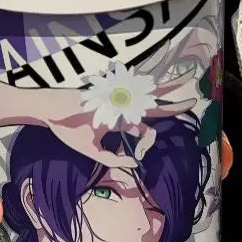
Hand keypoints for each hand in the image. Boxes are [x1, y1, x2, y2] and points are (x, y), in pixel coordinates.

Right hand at [47, 71, 195, 165]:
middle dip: (172, 105)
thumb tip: (134, 162)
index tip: (139, 154)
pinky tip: (159, 80)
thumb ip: (111, 159)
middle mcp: (122, 107)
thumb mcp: (92, 151)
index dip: (146, 142)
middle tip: (192, 102)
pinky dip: (145, 83)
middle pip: (152, 105)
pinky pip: (131, 87)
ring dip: (167, 86)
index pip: (143, 129)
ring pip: (147, 92)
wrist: (50, 111)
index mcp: (119, 121)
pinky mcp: (110, 89)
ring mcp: (117, 96)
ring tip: (186, 79)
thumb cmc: (68, 129)